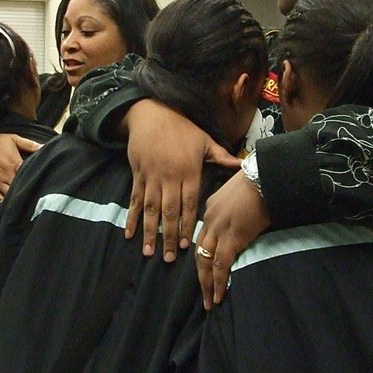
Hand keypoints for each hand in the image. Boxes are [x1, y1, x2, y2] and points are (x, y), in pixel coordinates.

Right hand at [0, 134, 41, 201]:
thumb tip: (45, 147)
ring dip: (18, 198)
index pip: (30, 176)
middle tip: (39, 196)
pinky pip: (0, 200)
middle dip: (29, 191)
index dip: (38, 180)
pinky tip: (13, 205)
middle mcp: (7, 175)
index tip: (45, 183)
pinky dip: (7, 203)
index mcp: (15, 164)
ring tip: (28, 202)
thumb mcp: (12, 139)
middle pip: (21, 188)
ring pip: (11, 196)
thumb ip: (29, 144)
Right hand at [123, 99, 239, 260]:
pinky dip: (132, 217)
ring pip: (150, 210)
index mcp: (188, 172)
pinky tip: (129, 233)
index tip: (187, 245)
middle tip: (168, 259)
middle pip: (169, 212)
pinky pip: (135, 200)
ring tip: (148, 252)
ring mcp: (151, 178)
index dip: (186, 225)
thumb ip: (222, 157)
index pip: (188, 204)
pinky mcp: (138, 176)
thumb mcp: (204, 141)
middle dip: (169, 236)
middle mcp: (169, 178)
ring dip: (150, 232)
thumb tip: (243, 165)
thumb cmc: (181, 129)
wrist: (151, 114)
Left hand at [195, 170, 270, 309]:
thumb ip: (236, 209)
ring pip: (205, 262)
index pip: (203, 235)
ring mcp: (219, 229)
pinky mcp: (232, 238)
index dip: (203, 254)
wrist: (266, 176)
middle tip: (203, 292)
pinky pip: (220, 265)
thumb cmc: (260, 182)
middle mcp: (210, 219)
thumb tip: (244, 222)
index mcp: (211, 207)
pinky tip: (218, 295)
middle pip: (199, 251)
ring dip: (207, 284)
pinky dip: (218, 282)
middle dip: (200, 274)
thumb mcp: (241, 194)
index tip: (204, 269)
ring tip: (209, 301)